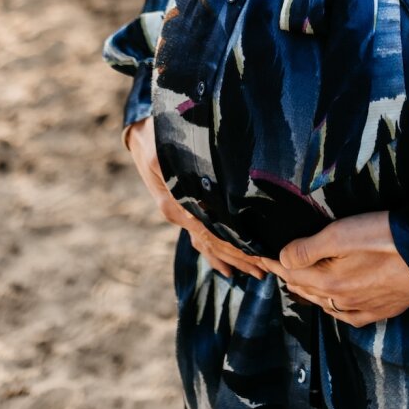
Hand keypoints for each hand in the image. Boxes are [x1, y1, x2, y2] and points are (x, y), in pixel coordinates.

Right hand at [122, 116, 275, 282]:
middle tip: (267, 272)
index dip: (236, 247)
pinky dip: (213, 255)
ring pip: (208, 244)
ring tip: (256, 274)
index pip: (213, 233)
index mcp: (177, 203)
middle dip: (240, 258)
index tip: (261, 256)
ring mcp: (180, 214)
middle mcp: (179, 213)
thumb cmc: (160, 135)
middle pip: (214, 243)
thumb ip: (188, 171)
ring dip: (231, 259)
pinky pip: (199, 238)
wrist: (142, 135)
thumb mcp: (169, 151)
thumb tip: (210, 196)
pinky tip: (226, 269)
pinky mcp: (182, 210)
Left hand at [269, 211, 408, 325]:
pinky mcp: (381, 310)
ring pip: (326, 303)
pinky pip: (348, 314)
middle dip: (289, 277)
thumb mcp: (342, 233)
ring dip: (309, 292)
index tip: (258, 256)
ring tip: (298, 282)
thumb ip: (308, 248)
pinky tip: (335, 304)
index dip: (273, 263)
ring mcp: (362, 309)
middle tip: (276, 266)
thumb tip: (282, 258)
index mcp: (329, 282)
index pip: (291, 272)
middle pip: (307, 289)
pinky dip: (334, 307)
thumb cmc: (384, 238)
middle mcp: (342, 301)